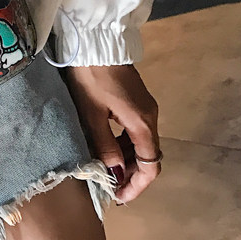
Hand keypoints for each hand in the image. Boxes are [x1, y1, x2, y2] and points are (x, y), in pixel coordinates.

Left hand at [62, 63, 160, 205]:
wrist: (95, 43)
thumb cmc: (90, 77)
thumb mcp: (91, 114)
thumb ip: (104, 145)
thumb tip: (115, 173)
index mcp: (142, 123)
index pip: (150, 164)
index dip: (137, 184)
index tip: (119, 196)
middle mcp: (150, 117)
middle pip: (148, 155)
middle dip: (132, 174)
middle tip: (110, 186)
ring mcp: (144, 107)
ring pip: (142, 143)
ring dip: (128, 160)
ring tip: (107, 171)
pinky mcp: (135, 100)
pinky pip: (135, 130)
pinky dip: (125, 144)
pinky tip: (109, 148)